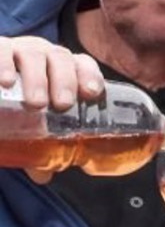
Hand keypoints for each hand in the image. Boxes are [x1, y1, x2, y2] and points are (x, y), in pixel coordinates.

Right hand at [0, 38, 105, 182]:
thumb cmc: (13, 100)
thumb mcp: (25, 119)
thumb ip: (36, 144)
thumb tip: (44, 177)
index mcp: (57, 68)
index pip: (81, 63)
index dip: (89, 75)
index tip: (93, 94)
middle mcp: (40, 54)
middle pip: (60, 59)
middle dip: (65, 80)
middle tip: (63, 105)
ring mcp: (17, 49)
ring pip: (33, 55)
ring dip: (38, 78)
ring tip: (37, 103)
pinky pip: (2, 50)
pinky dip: (4, 64)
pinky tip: (7, 81)